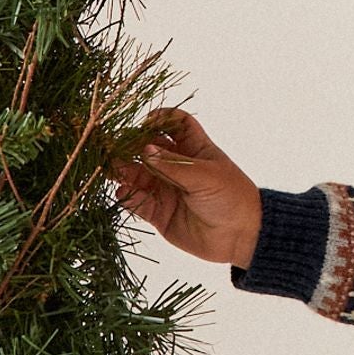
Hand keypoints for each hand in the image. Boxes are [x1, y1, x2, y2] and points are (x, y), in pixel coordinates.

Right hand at [111, 109, 264, 268]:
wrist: (240, 236)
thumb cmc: (231, 198)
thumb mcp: (205, 176)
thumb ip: (173, 166)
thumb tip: (144, 150)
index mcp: (195, 149)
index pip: (176, 124)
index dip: (161, 118)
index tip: (145, 121)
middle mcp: (176, 166)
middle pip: (148, 148)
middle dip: (131, 146)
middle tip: (113, 148)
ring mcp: (165, 188)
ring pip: (137, 174)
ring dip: (123, 171)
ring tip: (113, 170)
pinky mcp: (158, 211)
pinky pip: (136, 200)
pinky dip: (127, 195)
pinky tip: (124, 192)